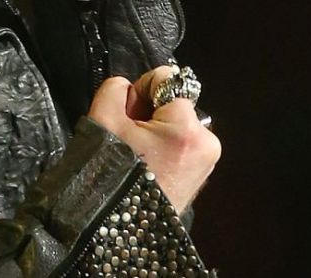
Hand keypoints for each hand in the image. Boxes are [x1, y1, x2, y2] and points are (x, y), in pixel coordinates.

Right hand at [87, 68, 220, 213]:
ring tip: (135, 152)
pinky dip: (163, 146)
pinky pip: (181, 143)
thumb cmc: (112, 175)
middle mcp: (206, 141)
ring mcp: (207, 160)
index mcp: (186, 127)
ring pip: (176, 123)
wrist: (120, 230)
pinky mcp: (201, 174)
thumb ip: (114, 89)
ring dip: (155, 128)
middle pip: (173, 103)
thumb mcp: (103, 119)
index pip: (166, 80)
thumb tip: (128, 87)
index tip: (126, 112)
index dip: (140, 90)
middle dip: (148, 112)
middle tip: (128, 135)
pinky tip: (147, 163)